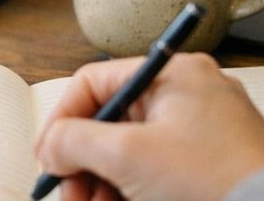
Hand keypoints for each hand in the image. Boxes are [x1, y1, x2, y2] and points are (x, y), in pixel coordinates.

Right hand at [34, 53, 263, 200]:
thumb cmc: (216, 180)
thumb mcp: (129, 156)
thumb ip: (75, 142)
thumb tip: (51, 146)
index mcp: (173, 74)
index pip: (95, 82)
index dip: (63, 120)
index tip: (47, 158)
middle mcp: (190, 95)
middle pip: (111, 121)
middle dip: (82, 162)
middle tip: (68, 194)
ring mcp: (203, 132)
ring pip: (131, 152)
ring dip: (102, 181)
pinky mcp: (212, 166)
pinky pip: (156, 171)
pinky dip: (131, 190)